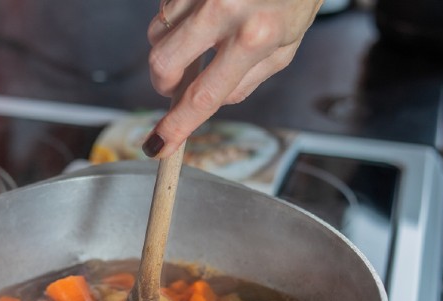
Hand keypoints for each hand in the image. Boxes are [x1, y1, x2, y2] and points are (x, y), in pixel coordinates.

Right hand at [142, 0, 322, 157]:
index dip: (176, 126)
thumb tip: (207, 102)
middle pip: (163, 63)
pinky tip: (202, 13)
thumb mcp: (285, 46)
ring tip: (200, 37)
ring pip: (157, 32)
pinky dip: (176, 19)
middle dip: (163, 83)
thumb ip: (247, 80)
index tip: (159, 145)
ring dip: (169, 46)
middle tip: (175, 86)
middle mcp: (225, 8)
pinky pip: (164, 7)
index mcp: (256, 37)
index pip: (203, 95)